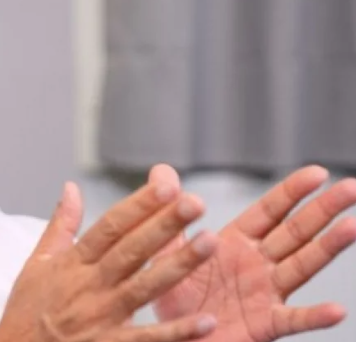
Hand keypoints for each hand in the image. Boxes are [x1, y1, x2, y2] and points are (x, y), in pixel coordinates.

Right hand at [0, 166, 219, 341]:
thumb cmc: (27, 311)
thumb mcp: (37, 262)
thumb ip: (60, 224)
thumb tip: (71, 187)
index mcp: (74, 262)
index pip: (110, 226)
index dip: (138, 205)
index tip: (167, 185)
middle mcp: (91, 286)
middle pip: (132, 250)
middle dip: (164, 225)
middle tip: (195, 202)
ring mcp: (102, 317)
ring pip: (146, 287)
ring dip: (179, 266)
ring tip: (210, 243)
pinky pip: (147, 339)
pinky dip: (176, 333)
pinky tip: (206, 321)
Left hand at [153, 166, 355, 341]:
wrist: (170, 337)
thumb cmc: (173, 293)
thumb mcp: (166, 248)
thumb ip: (169, 212)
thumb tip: (160, 170)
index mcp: (236, 242)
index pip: (269, 211)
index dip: (292, 191)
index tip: (318, 172)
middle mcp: (258, 264)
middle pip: (295, 232)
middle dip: (324, 209)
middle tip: (351, 187)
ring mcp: (265, 294)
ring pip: (302, 266)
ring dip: (328, 247)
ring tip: (352, 227)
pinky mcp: (263, 325)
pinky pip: (292, 320)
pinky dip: (314, 316)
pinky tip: (336, 310)